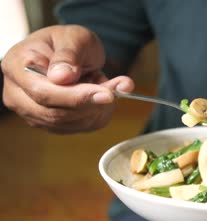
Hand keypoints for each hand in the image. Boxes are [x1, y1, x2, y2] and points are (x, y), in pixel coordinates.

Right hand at [1, 25, 133, 132]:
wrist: (72, 52)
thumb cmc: (68, 41)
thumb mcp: (73, 37)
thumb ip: (68, 54)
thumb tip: (61, 77)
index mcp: (16, 66)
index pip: (42, 92)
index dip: (76, 97)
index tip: (107, 94)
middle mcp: (19, 94)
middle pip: (55, 114)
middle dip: (92, 104)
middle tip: (118, 89)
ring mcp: (34, 113)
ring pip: (72, 123)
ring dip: (98, 106)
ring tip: (104, 82)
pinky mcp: (53, 124)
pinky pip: (82, 127)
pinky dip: (100, 112)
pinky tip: (103, 94)